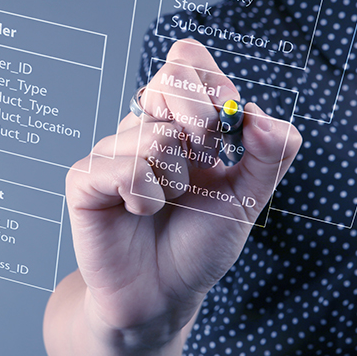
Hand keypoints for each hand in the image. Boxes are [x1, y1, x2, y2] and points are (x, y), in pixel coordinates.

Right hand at [66, 39, 301, 344]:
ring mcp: (112, 150)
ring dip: (177, 182)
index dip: (211, 84)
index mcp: (182, 121)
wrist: (164, 295)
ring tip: (167, 205)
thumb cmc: (200, 244)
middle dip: (201, 123)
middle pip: (168, 80)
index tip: (227, 127)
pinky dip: (146, 199)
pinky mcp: (86, 179)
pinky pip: (126, 169)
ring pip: (156, 135)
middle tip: (205, 163)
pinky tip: (139, 214)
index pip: (187, 60)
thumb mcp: (250, 198)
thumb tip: (258, 112)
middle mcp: (144, 127)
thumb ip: (270, 153)